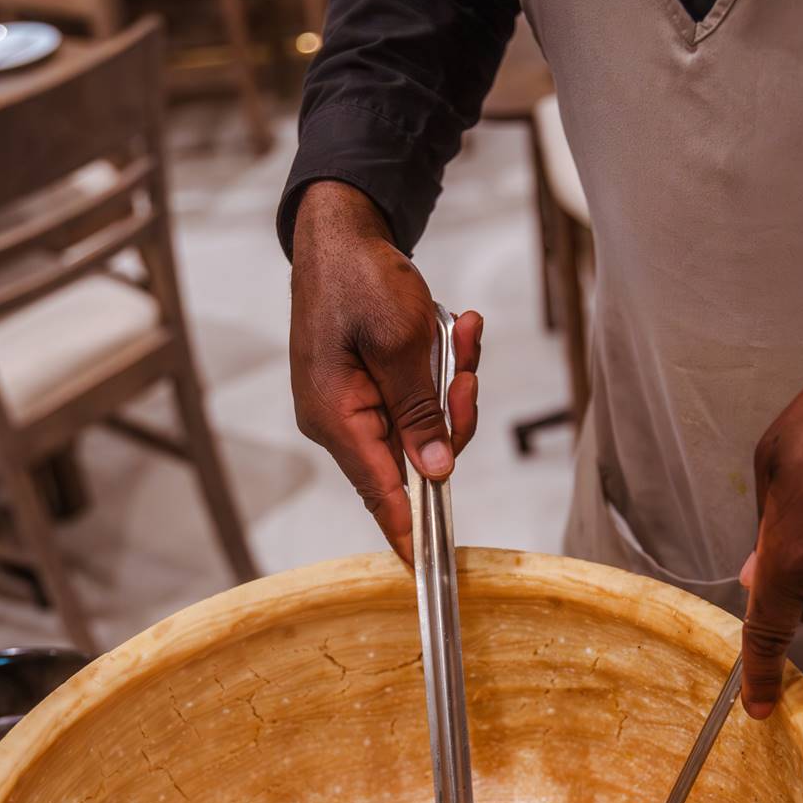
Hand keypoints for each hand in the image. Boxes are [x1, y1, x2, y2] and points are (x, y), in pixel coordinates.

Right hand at [290, 181, 482, 562]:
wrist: (341, 232)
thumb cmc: (361, 278)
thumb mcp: (404, 345)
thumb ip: (420, 413)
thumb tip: (436, 471)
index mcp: (336, 417)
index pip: (380, 493)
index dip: (409, 532)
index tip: (428, 570)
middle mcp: (338, 421)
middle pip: (414, 457)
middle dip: (453, 414)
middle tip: (467, 367)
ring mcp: (351, 406)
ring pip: (423, 425)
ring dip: (452, 382)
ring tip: (461, 331)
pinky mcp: (366, 389)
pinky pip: (415, 399)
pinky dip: (440, 370)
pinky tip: (456, 329)